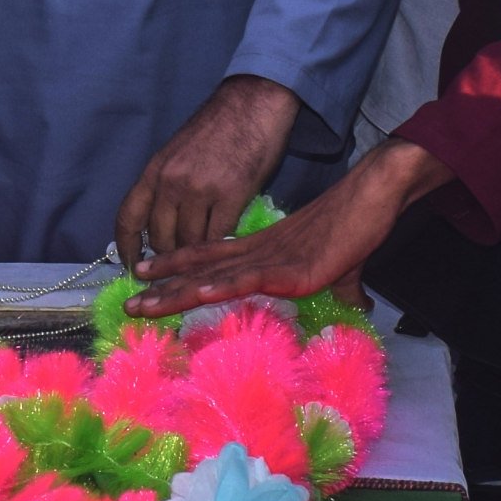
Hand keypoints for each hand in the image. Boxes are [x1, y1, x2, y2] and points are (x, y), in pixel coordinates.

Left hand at [117, 75, 305, 270]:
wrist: (253, 103)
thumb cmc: (216, 127)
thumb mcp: (177, 152)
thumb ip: (165, 185)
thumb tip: (160, 222)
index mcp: (154, 170)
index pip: (128, 217)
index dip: (126, 247)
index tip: (130, 266)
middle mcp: (172, 183)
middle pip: (160, 237)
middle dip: (167, 255)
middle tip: (178, 262)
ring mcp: (200, 190)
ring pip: (189, 242)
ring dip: (195, 253)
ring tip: (202, 255)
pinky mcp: (231, 196)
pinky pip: (218, 236)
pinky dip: (219, 245)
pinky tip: (223, 244)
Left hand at [129, 138, 448, 314]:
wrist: (373, 195)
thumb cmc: (356, 227)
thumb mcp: (341, 266)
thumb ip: (342, 286)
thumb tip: (359, 305)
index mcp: (262, 250)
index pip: (209, 260)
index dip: (175, 269)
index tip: (145, 277)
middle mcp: (257, 253)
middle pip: (200, 270)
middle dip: (162, 287)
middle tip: (128, 301)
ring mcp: (271, 260)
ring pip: (213, 278)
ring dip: (175, 292)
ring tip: (142, 303)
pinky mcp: (291, 269)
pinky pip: (249, 279)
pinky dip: (222, 286)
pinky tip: (197, 293)